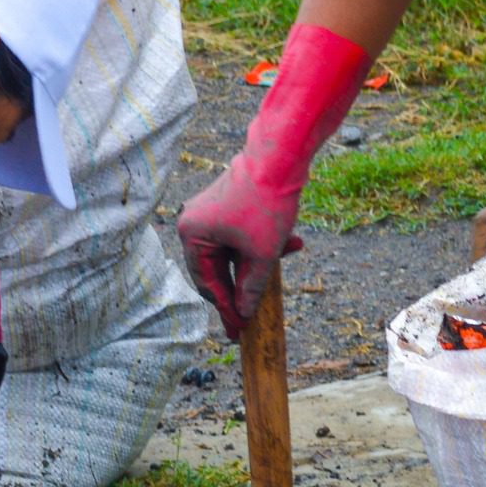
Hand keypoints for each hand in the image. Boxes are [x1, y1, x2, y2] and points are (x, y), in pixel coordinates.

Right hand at [178, 155, 304, 338]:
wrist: (280, 157)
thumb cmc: (265, 202)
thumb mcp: (261, 254)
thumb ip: (251, 288)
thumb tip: (244, 312)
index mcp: (192, 234)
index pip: (207, 282)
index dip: (225, 308)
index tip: (237, 330)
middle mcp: (195, 222)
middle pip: (219, 267)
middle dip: (245, 284)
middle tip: (252, 316)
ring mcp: (211, 211)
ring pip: (236, 250)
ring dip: (261, 260)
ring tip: (288, 257)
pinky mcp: (230, 203)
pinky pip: (243, 234)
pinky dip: (263, 242)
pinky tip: (293, 243)